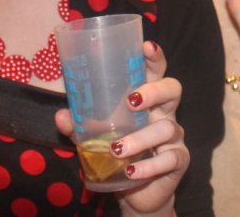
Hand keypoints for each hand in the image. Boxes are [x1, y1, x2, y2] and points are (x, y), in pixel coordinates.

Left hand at [55, 41, 186, 215]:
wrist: (135, 192)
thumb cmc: (118, 153)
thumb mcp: (95, 137)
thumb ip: (79, 126)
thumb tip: (61, 116)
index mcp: (147, 100)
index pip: (155, 71)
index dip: (155, 57)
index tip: (146, 47)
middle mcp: (164, 113)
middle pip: (173, 89)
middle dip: (155, 91)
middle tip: (132, 100)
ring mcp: (174, 137)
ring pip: (167, 128)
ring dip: (140, 138)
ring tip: (117, 149)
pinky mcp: (178, 161)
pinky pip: (169, 159)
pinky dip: (149, 167)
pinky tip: (131, 172)